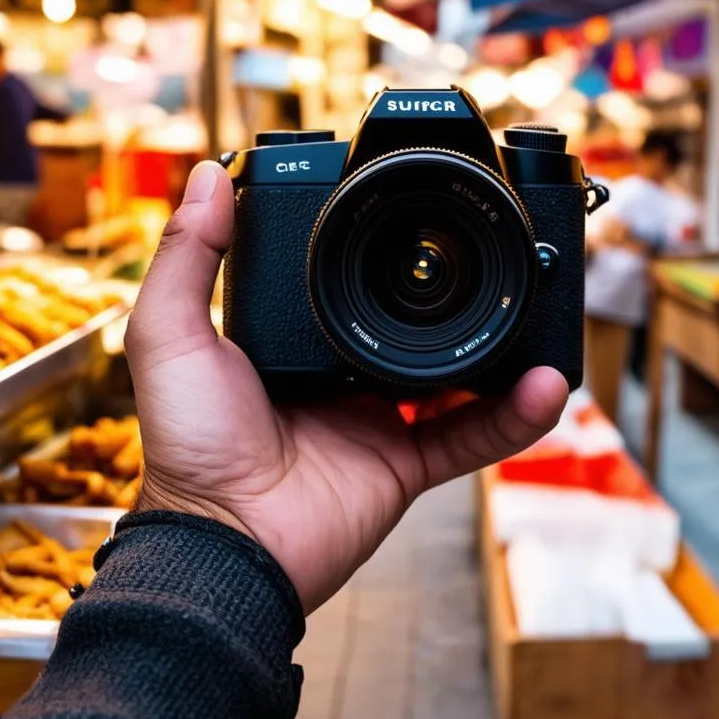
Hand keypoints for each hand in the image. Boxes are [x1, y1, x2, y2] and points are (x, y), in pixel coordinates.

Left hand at [125, 161, 568, 612]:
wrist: (225, 545)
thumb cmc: (190, 446)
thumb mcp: (172, 337)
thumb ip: (187, 257)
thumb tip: (208, 173)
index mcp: (294, 340)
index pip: (347, 282)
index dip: (379, 251)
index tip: (411, 212)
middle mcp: (342, 373)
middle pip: (410, 323)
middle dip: (452, 293)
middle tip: (492, 252)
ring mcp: (379, 420)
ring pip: (456, 375)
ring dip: (501, 349)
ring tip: (537, 307)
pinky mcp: (407, 465)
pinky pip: (472, 436)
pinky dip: (514, 416)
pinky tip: (546, 384)